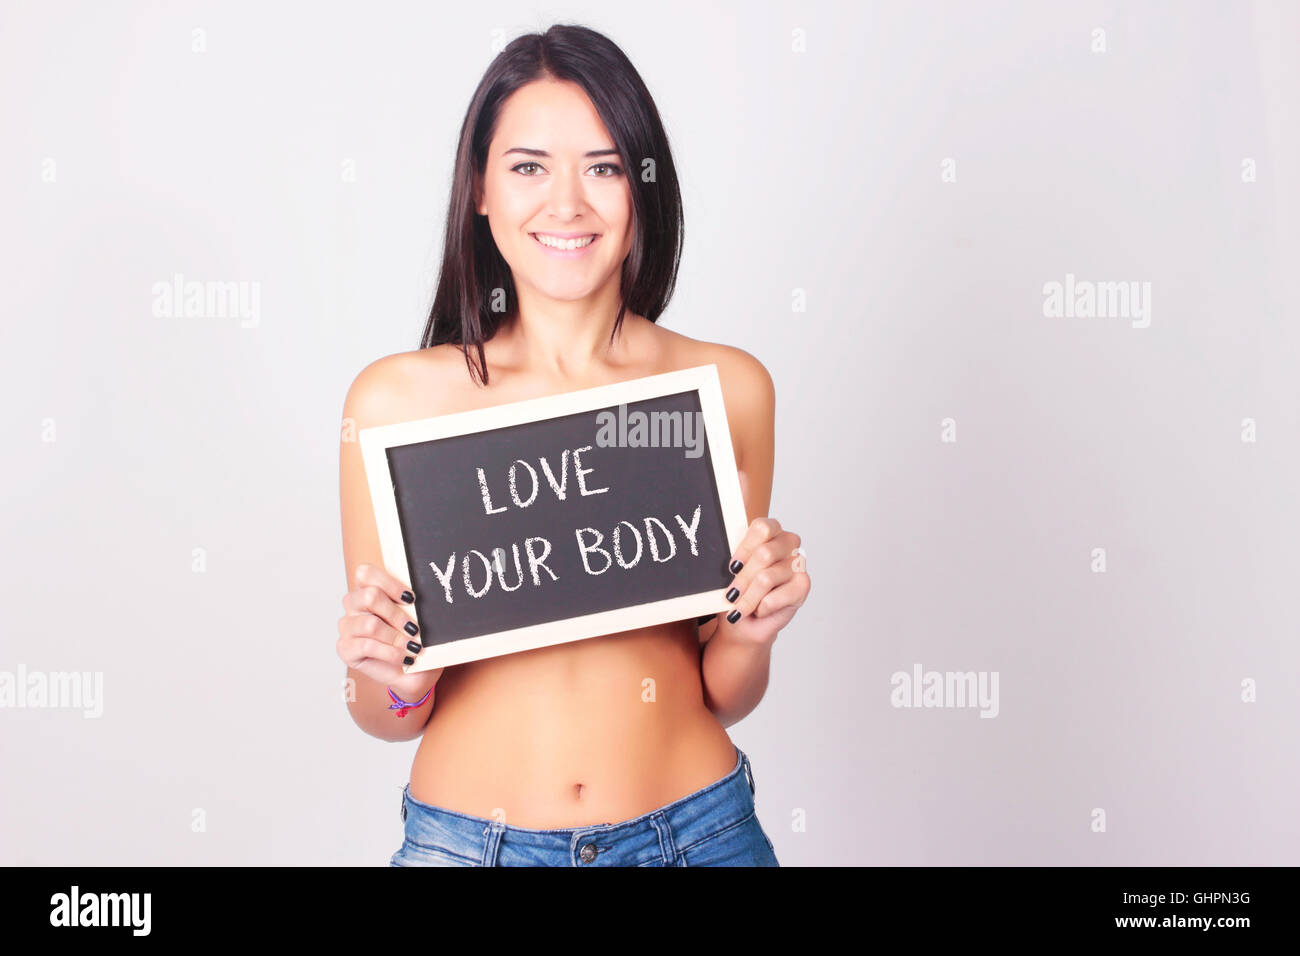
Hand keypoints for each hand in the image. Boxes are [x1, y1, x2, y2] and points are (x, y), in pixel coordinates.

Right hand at [336, 563, 443, 700]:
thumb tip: (428, 590)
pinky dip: (390, 653)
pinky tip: (404, 657)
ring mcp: (347, 626)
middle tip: (414, 629)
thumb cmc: (414, 639)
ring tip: (413, 646)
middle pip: (369, 596)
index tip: (411, 598)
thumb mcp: (418, 618)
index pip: (366, 573)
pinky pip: (367, 646)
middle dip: (397, 614)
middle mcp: (354, 605)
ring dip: (395, 637)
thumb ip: (414, 604)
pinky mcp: (346, 648)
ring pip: (369, 624)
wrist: (415, 671)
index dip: (389, 583)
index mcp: (368, 589)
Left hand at [716, 517, 809, 644]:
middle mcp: (787, 543)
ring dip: (749, 598)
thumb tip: (732, 565)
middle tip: (731, 595)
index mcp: (769, 532)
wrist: (746, 622)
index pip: (762, 528)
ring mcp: (797, 563)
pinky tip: (760, 610)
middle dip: (743, 579)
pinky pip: (776, 597)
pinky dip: (762, 607)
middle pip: (764, 554)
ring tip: (740, 608)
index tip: (732, 567)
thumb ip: (735, 562)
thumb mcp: (730, 573)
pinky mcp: (803, 585)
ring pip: (766, 578)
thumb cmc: (738, 592)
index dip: (745, 548)